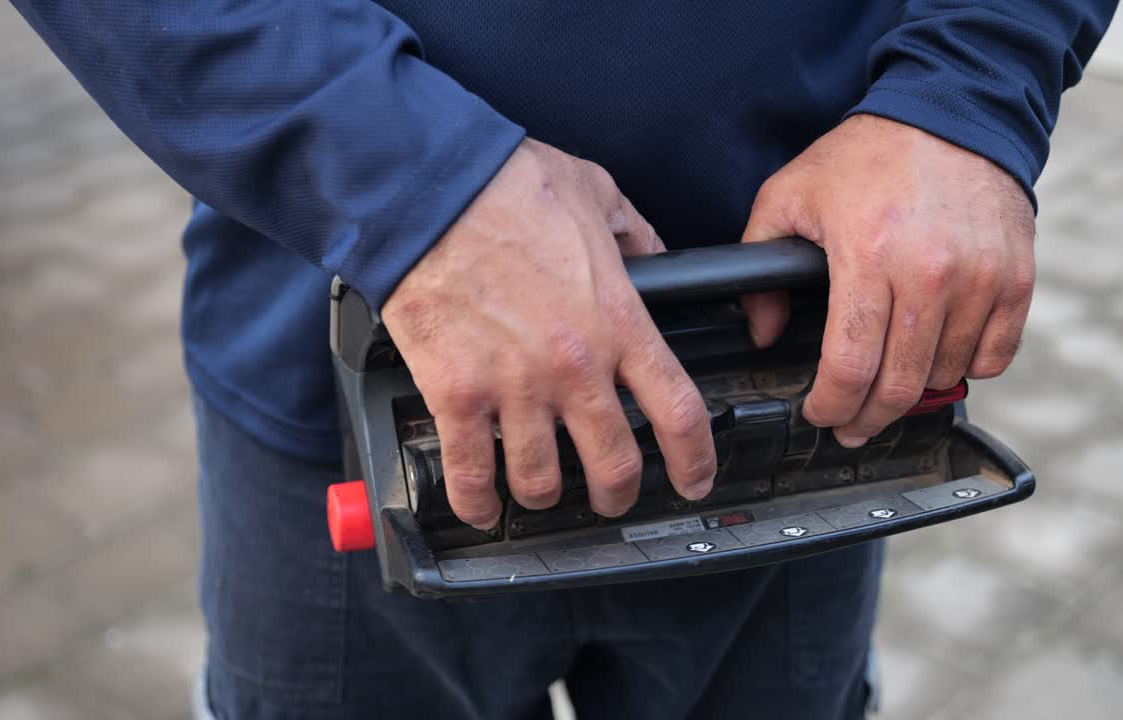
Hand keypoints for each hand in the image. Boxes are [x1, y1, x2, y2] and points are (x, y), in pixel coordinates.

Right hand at [382, 139, 715, 528]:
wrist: (429, 189)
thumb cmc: (506, 185)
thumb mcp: (598, 193)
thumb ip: (636, 233)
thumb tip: (653, 256)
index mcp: (617, 320)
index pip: (678, 410)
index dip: (693, 458)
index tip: (693, 477)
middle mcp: (573, 366)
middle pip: (613, 464)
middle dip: (618, 494)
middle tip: (613, 498)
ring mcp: (514, 386)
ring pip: (542, 480)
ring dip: (545, 498)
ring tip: (541, 495)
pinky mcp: (456, 394)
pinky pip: (471, 472)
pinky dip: (478, 502)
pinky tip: (482, 508)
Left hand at [741, 114, 1035, 446]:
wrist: (949, 112)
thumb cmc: (866, 157)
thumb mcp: (789, 196)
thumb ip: (762, 264)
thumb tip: (765, 332)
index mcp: (868, 255)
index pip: (850, 367)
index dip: (830, 406)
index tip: (820, 414)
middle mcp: (930, 272)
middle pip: (900, 385)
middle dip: (868, 419)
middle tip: (851, 424)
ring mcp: (981, 277)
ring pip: (945, 375)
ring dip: (914, 391)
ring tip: (889, 384)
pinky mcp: (1016, 277)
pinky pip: (995, 356)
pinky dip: (966, 368)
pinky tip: (938, 357)